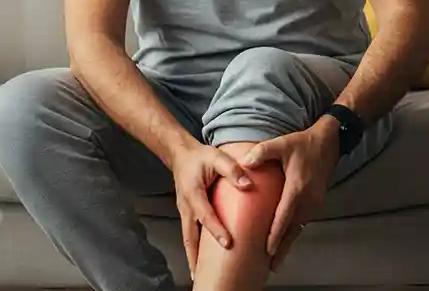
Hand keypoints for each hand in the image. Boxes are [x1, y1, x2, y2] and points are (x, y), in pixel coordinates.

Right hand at [169, 141, 251, 274]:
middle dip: (194, 256)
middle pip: (189, 236)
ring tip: (198, 274)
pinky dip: (194, 249)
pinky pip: (190, 234)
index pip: (205, 215)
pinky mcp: (188, 214)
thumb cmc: (199, 157)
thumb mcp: (217, 157)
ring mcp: (185, 212)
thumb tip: (247, 184)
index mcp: (193, 193)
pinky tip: (201, 260)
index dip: (216, 230)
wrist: (181, 155)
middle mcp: (186, 206)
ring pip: (187, 238)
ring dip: (192, 257)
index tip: (227, 243)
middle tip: (200, 274)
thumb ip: (232, 170)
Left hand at [240, 116, 342, 270]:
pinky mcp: (315, 202)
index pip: (285, 216)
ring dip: (288, 243)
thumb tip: (244, 163)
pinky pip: (303, 222)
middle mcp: (308, 199)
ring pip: (299, 228)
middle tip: (272, 266)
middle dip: (282, 248)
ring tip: (277, 259)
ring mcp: (314, 202)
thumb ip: (262, 152)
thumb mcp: (281, 143)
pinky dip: (294, 233)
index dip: (276, 234)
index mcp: (297, 187)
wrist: (328, 142)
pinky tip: (285, 240)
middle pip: (293, 229)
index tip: (268, 249)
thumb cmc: (303, 144)